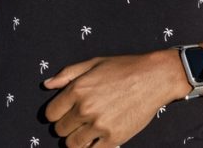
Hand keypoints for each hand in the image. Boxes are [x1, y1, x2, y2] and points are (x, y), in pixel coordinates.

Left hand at [44, 51, 185, 146]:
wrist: (155, 77)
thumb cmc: (125, 68)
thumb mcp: (94, 63)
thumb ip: (68, 74)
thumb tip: (46, 84)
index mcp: (78, 89)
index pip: (51, 114)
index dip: (57, 113)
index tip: (67, 112)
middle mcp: (85, 108)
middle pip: (60, 130)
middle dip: (68, 125)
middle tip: (81, 119)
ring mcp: (99, 125)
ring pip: (72, 144)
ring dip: (78, 139)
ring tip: (89, 130)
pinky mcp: (114, 138)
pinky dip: (92, 147)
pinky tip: (98, 138)